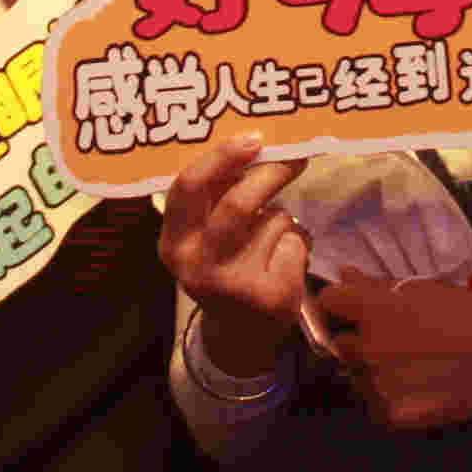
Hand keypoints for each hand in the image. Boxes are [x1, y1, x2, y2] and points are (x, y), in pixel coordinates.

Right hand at [158, 130, 311, 375]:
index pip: (188, 188)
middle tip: (296, 158)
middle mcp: (197, 265)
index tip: (253, 138)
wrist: (239, 332)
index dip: (222, 157)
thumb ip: (215, 193)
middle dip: (271, 175)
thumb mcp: (203, 235)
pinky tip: (283, 260)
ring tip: (272, 236)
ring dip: (282, 218)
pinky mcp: (270, 297)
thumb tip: (249, 139)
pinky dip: (297, 241)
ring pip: (274, 221)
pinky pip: (295, 244)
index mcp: (173, 242)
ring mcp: (234, 284)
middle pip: (238, 204)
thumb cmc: (222, 264)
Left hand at [314, 273, 471, 432]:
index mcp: (372, 310)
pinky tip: (410, 389)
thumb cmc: (466, 314)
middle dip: (358, 340)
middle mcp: (367, 347)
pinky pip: (373, 405)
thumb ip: (376, 284)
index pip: (330, 302)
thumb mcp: (423, 289)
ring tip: (404, 368)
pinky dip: (385, 399)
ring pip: (356, 376)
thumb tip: (344, 275)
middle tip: (389, 341)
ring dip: (370, 371)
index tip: (355, 309)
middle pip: (340, 343)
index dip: (341, 304)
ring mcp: (377, 384)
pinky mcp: (391, 414)